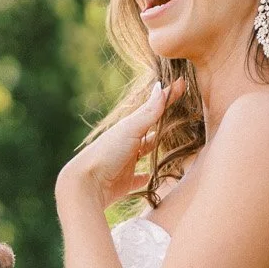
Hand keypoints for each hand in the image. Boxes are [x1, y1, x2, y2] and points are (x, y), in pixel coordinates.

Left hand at [57, 80, 182, 209]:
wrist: (87, 183)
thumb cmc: (108, 152)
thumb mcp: (131, 129)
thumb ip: (149, 111)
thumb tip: (160, 85)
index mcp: (129, 128)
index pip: (153, 110)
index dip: (167, 98)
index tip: (182, 84)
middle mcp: (127, 144)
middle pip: (149, 134)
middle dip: (162, 128)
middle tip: (179, 120)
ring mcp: (125, 164)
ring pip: (144, 155)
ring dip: (154, 152)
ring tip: (170, 148)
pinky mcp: (124, 183)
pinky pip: (137, 179)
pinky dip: (145, 177)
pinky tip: (152, 178)